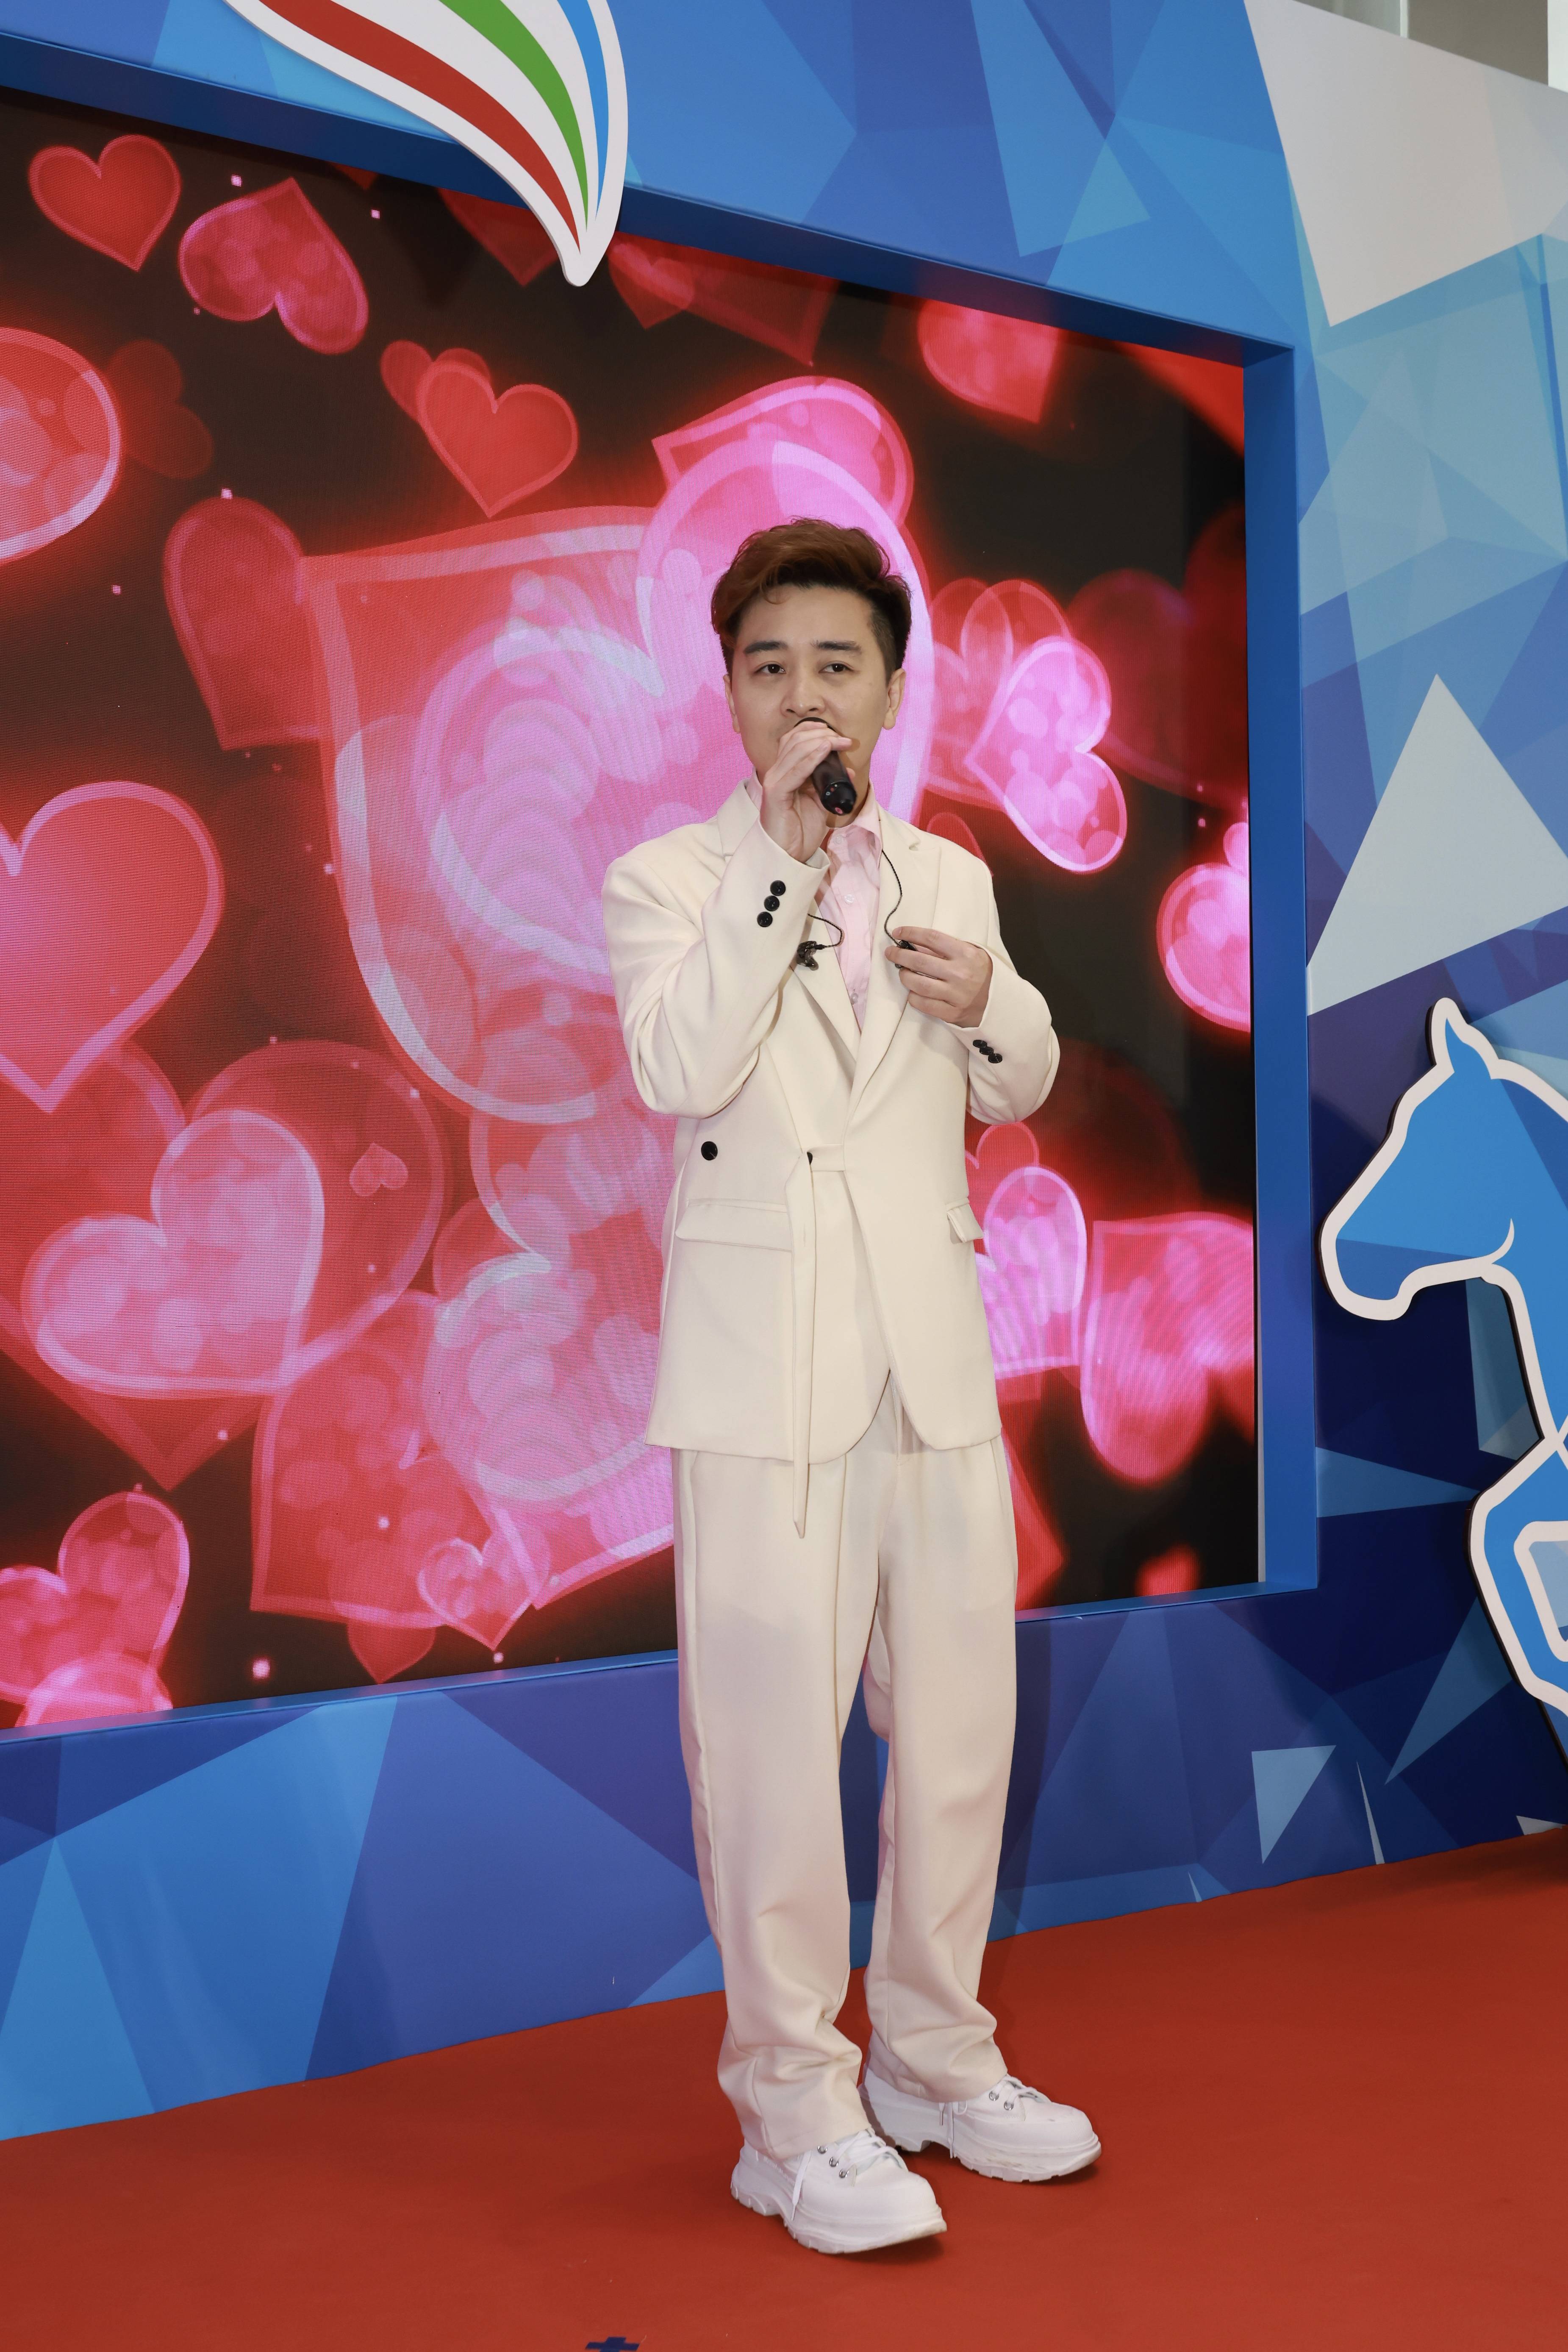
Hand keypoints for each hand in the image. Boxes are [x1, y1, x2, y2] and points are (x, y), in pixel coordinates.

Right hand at [756, 722, 854, 864]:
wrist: (789, 856)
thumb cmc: (801, 831)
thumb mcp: (819, 803)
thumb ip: (829, 786)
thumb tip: (849, 771)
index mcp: (784, 772)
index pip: (794, 739)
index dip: (814, 730)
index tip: (837, 735)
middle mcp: (776, 773)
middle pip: (795, 740)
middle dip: (821, 734)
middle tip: (843, 739)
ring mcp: (774, 782)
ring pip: (795, 749)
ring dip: (820, 742)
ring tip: (839, 742)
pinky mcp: (775, 794)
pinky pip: (795, 770)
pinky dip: (811, 758)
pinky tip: (825, 750)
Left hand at [885, 927, 991, 1027]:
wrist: (999, 1003)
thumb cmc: (981, 973)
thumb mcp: (970, 953)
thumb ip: (946, 948)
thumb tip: (914, 943)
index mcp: (966, 954)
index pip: (932, 938)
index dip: (911, 933)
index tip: (898, 932)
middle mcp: (960, 974)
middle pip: (920, 961)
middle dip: (900, 954)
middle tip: (890, 952)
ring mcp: (955, 995)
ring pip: (918, 984)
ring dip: (905, 976)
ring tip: (903, 972)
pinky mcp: (951, 1013)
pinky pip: (923, 1004)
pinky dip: (913, 996)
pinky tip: (912, 991)